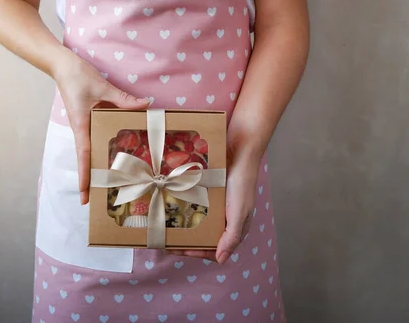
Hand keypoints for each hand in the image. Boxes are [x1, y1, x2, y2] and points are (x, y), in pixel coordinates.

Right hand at [54, 52, 149, 204]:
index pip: (83, 155)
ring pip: (90, 149)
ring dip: (94, 165)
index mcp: (81, 125)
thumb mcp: (102, 87)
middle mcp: (81, 128)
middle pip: (86, 158)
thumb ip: (123, 99)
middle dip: (89, 178)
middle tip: (95, 199)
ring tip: (104, 183)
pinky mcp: (86, 118)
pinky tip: (110, 152)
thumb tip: (145, 106)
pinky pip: (94, 136)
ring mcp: (83, 124)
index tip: (84, 195)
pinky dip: (100, 147)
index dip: (84, 176)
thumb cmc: (77, 76)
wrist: (62, 65)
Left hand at [167, 140, 260, 263]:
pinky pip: (193, 201)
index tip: (178, 249)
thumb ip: (232, 236)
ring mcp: (215, 203)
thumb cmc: (242, 182)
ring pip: (196, 219)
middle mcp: (224, 217)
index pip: (214, 249)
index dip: (196, 252)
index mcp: (234, 227)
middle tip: (166, 239)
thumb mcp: (239, 212)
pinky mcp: (208, 189)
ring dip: (182, 224)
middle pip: (202, 236)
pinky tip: (171, 205)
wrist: (240, 147)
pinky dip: (183, 205)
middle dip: (185, 240)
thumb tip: (222, 260)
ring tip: (165, 224)